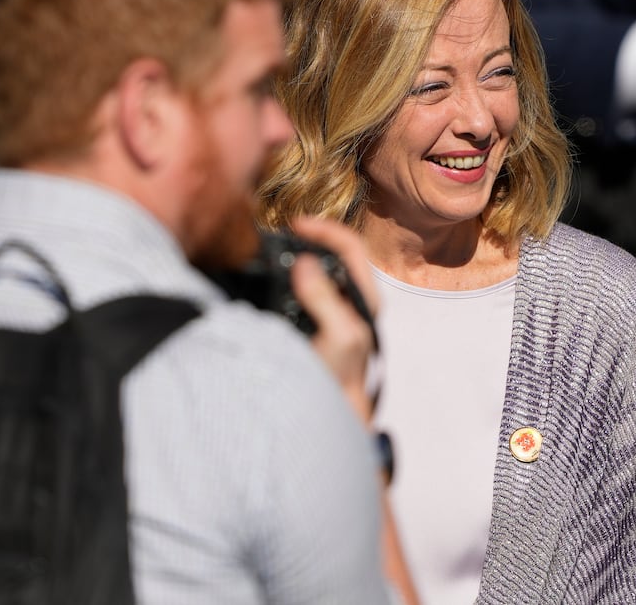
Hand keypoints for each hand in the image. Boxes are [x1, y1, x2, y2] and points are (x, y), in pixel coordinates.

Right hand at [287, 215, 378, 425]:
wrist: (329, 411)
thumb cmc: (339, 378)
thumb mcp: (338, 337)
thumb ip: (325, 299)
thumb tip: (306, 262)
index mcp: (364, 298)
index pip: (351, 246)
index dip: (326, 229)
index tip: (295, 225)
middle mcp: (350, 298)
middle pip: (334, 250)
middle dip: (309, 236)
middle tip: (280, 233)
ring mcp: (331, 308)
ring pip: (318, 266)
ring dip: (298, 253)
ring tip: (274, 248)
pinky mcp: (313, 318)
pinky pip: (302, 285)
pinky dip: (288, 273)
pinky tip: (270, 275)